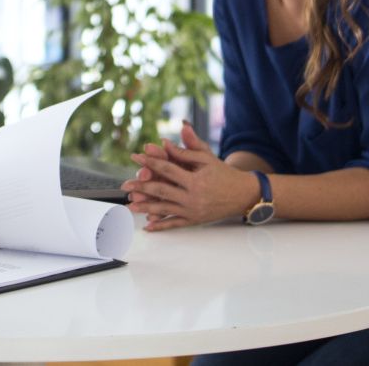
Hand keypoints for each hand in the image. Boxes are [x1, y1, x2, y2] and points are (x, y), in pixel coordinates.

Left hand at [121, 122, 258, 230]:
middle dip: (141, 188)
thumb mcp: (206, 158)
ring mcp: (192, 211)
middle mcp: (193, 196)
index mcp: (195, 179)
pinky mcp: (194, 220)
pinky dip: (161, 226)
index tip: (136, 157)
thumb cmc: (223, 173)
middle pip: (161, 191)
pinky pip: (174, 224)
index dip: (150, 162)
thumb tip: (164, 142)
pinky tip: (148, 226)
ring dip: (145, 208)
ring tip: (130, 205)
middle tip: (125, 186)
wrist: (243, 194)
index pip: (167, 169)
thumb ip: (185, 150)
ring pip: (164, 209)